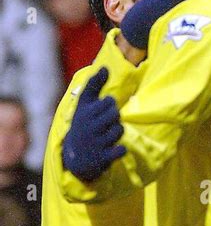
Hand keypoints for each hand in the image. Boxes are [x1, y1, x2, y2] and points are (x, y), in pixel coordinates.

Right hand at [62, 67, 125, 181]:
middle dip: (115, 118)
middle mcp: (88, 126)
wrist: (74, 157)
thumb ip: (95, 84)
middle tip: (106, 123)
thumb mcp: (85, 104)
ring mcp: (94, 143)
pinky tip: (112, 149)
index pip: (109, 101)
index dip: (110, 105)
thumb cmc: (83, 124)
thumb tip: (105, 67)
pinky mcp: (102, 158)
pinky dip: (120, 149)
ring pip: (119, 130)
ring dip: (117, 132)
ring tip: (108, 135)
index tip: (102, 110)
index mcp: (84, 112)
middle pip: (116, 114)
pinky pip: (120, 150)